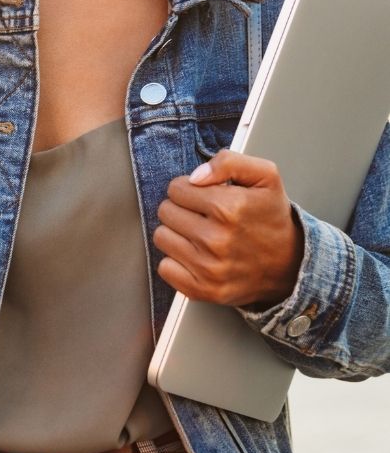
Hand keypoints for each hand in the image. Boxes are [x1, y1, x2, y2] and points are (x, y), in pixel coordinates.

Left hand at [153, 150, 303, 307]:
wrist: (292, 265)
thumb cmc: (272, 217)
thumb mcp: (265, 176)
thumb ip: (228, 162)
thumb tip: (195, 176)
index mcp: (228, 208)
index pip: (176, 188)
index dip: (189, 188)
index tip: (205, 196)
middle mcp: (216, 239)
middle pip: (165, 211)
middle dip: (181, 208)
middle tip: (202, 215)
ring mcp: (208, 268)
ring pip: (162, 237)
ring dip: (177, 233)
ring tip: (199, 233)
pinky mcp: (203, 290)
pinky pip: (165, 268)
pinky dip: (176, 261)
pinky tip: (195, 255)